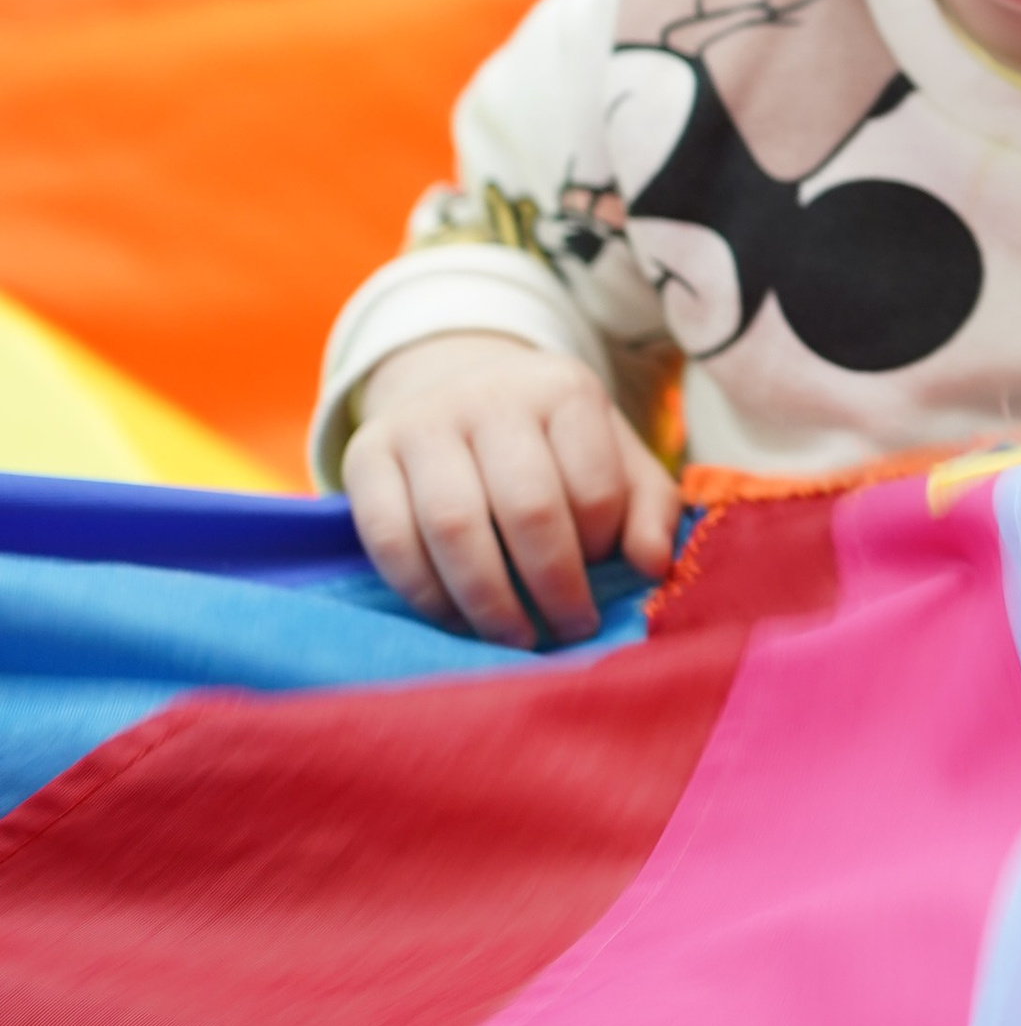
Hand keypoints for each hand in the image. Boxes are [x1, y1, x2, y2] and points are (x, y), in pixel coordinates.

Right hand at [343, 333, 680, 646]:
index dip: (602, 547)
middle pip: (527, 509)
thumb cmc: (553, 446)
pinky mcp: (365, 453)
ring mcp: (421, 421)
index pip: (594, 488)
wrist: (459, 393)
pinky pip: (391, 539)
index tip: (604, 573)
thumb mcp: (616, 459)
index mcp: (562, 387)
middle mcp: (489, 394)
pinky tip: (457, 618)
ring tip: (517, 638)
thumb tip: (650, 566)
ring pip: (455, 527)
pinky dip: (426, 594)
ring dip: (489, 602)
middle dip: (553, 587)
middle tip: (569, 629)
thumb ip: (648, 509)